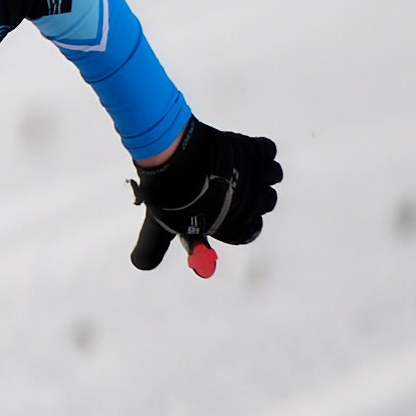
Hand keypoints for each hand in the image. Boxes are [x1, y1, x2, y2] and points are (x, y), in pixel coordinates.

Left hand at [129, 119, 279, 276]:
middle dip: (250, 196)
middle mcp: (254, 203)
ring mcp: (257, 176)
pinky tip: (244, 150)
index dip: (238, 224)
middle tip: (230, 186)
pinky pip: (269, 151)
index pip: (249, 232)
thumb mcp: (160, 227)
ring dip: (260, 172)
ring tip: (239, 167)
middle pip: (266, 203)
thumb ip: (154, 247)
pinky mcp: (255, 151)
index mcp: (235, 226)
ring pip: (273, 175)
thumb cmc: (172, 196)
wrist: (178, 160)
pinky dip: (261, 150)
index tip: (225, 213)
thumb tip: (142, 265)